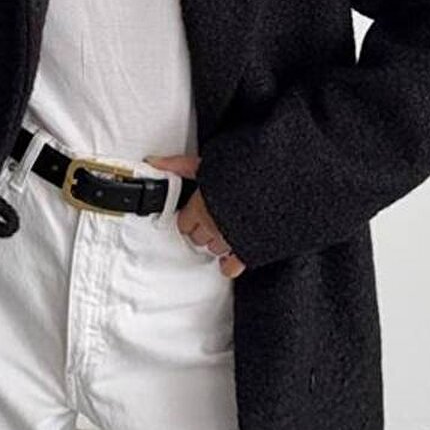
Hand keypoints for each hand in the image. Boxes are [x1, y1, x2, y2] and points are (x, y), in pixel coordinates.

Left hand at [143, 152, 246, 278]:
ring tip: (225, 229)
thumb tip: (154, 162)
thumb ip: (179, 165)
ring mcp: (230, 240)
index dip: (190, 216)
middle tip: (211, 217)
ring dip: (218, 240)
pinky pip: (231, 266)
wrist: (276, 182)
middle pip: (198, 238)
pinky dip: (230, 262)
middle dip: (203, 228)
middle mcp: (213, 226)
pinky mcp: (248, 251)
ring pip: (214, 249)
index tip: (196, 211)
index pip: (185, 223)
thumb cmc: (243, 171)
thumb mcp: (206, 163)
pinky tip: (231, 255)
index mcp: (200, 206)